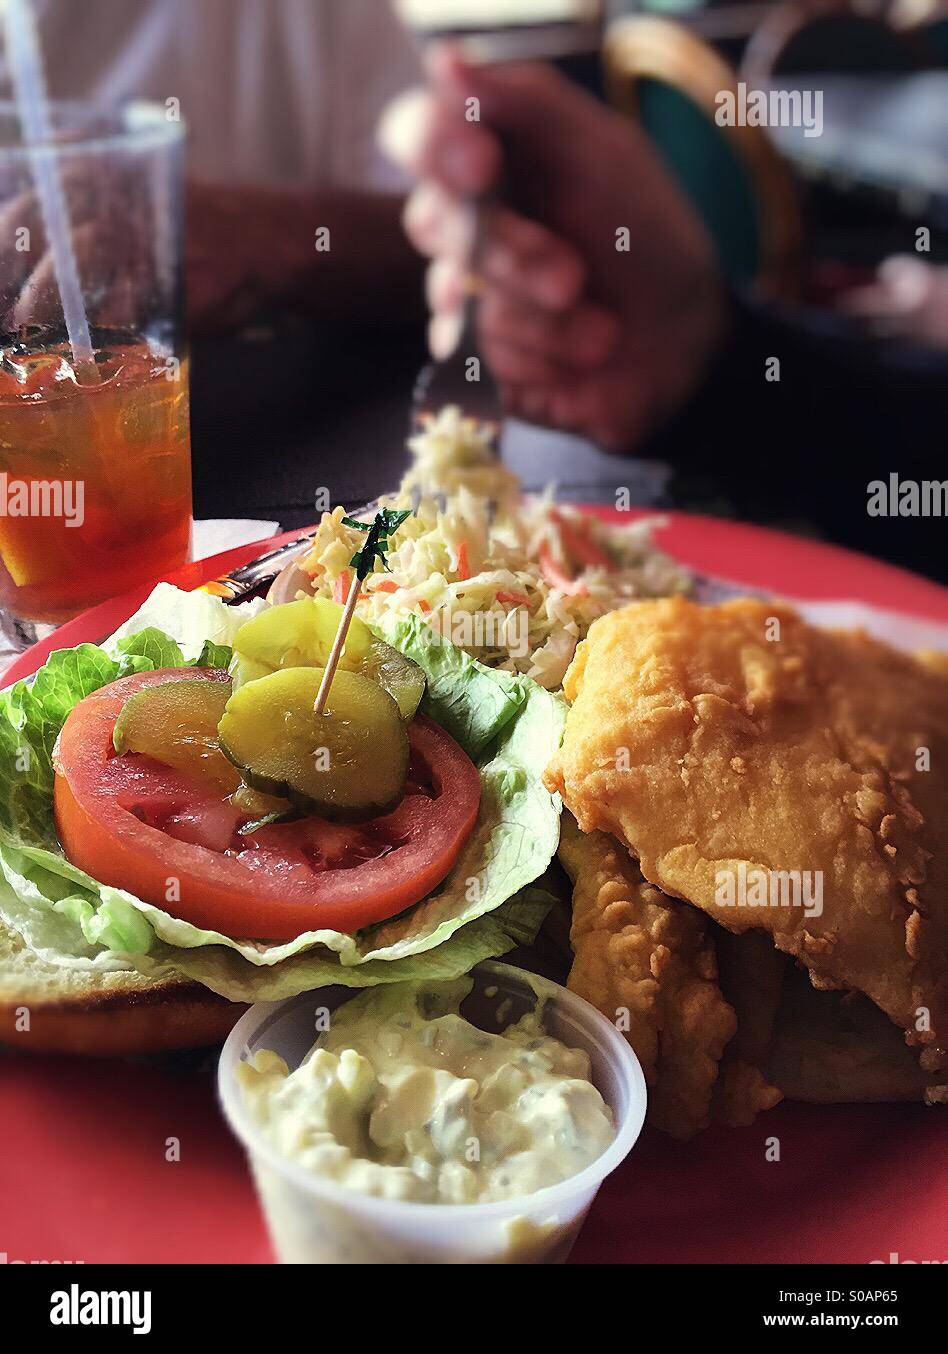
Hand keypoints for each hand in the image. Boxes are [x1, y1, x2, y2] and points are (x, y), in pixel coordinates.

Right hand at [381, 48, 725, 450]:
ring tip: (603, 330)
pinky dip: (545, 360)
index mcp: (491, 159)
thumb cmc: (648, 241)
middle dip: (514, 255)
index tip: (482, 164)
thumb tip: (446, 61)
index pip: (417, 135)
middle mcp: (465, 224)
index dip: (435, 147)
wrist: (687, 345)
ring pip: (462, 303)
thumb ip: (528, 102)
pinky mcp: (476, 361)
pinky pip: (480, 360)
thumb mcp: (606, 156)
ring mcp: (466, 297)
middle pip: (434, 224)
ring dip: (548, 322)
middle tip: (574, 276)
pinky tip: (582, 358)